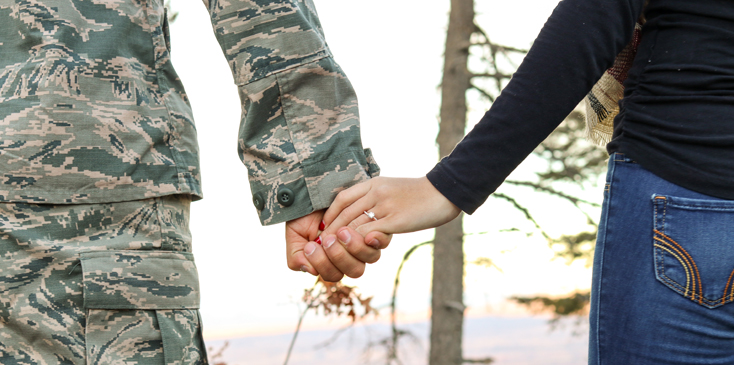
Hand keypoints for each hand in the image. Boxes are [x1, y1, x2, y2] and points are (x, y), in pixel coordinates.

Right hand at [285, 210, 386, 281]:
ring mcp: (365, 243)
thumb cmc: (305, 215)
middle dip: (340, 256)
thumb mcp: (296, 235)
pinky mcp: (376, 228)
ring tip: (342, 231)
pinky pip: (381, 241)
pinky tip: (366, 233)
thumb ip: (297, 256)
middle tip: (328, 239)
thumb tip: (310, 270)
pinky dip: (375, 239)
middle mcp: (351, 256)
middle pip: (355, 270)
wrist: (318, 190)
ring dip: (355, 247)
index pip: (333, 274)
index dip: (324, 264)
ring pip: (370, 258)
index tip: (312, 245)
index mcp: (332, 262)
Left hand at [323, 177, 461, 243]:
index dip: (330, 214)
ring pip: (353, 224)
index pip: (343, 198)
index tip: (324, 227)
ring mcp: (385, 206)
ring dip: (341, 239)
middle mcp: (376, 192)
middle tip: (322, 244)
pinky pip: (370, 232)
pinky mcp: (395, 220)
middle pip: (344, 213)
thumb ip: (377, 197)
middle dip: (331, 230)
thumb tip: (364, 212)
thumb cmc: (420, 194)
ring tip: (333, 250)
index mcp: (374, 183)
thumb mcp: (393, 188)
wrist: (444, 192)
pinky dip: (357, 242)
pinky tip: (353, 250)